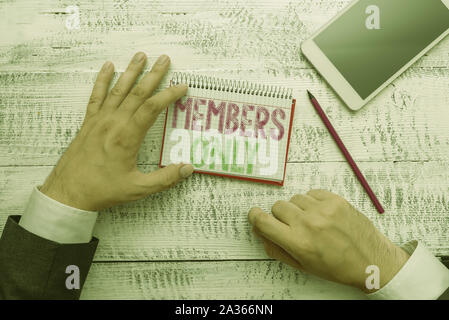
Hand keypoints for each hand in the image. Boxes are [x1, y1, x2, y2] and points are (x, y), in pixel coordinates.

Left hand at [40, 52, 193, 210]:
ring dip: (130, 71)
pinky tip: (108, 67)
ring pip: (118, 90)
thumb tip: (188, 169)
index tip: (182, 87)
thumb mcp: (138, 189)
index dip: (169, 95)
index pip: (152, 108)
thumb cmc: (103, 190)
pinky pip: (96, 96)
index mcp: (127, 137)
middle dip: (153, 75)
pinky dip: (102, 80)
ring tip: (141, 56)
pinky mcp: (89, 122)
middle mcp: (113, 123)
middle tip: (164, 59)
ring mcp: (99, 120)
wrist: (69, 192)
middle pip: (137, 93)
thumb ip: (165, 179)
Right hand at [248, 190, 409, 291]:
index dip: (255, 217)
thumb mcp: (303, 265)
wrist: (371, 261)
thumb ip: (277, 249)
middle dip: (280, 216)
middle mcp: (308, 224)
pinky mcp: (336, 200)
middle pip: (277, 206)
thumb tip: (260, 232)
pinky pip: (311, 193)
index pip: (263, 221)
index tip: (255, 215)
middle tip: (293, 226)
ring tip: (312, 222)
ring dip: (298, 209)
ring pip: (295, 199)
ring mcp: (323, 210)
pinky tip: (322, 214)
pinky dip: (312, 202)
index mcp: (298, 243)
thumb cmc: (337, 267)